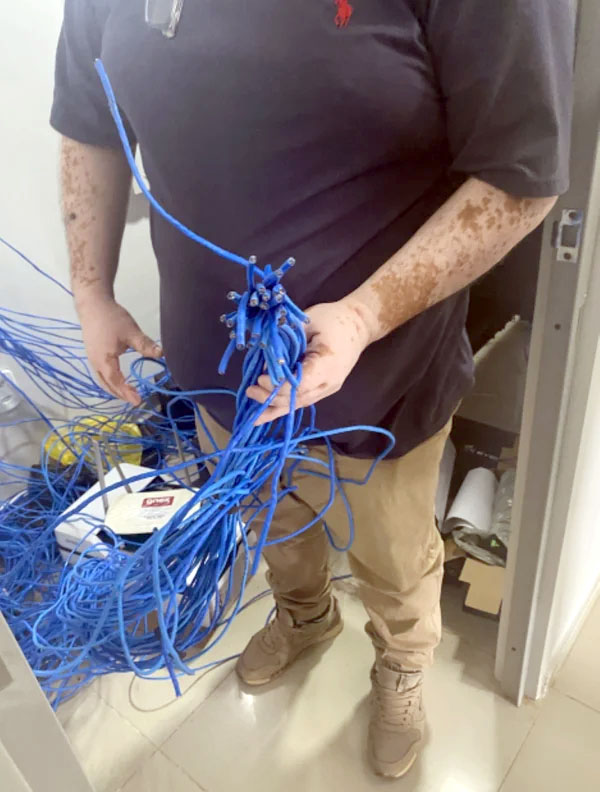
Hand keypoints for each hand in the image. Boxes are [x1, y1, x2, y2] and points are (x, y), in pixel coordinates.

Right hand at [77, 295, 161, 405]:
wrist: (93, 304)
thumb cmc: (111, 318)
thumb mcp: (131, 332)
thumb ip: (146, 345)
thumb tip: (162, 355)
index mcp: (104, 360)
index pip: (116, 382)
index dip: (127, 393)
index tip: (138, 401)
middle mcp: (95, 363)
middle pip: (107, 385)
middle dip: (121, 394)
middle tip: (135, 400)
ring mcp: (92, 358)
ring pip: (102, 380)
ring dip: (114, 389)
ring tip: (127, 394)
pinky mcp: (92, 353)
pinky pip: (100, 373)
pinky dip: (109, 381)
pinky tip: (118, 380)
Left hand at [247, 299, 371, 424]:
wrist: (358, 325)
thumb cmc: (334, 319)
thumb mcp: (308, 321)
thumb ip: (287, 339)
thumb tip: (264, 355)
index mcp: (328, 364)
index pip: (301, 383)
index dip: (279, 385)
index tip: (260, 379)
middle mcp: (328, 383)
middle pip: (297, 398)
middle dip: (271, 397)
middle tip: (250, 390)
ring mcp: (326, 389)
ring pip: (297, 404)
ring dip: (274, 407)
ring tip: (252, 411)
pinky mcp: (321, 390)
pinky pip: (299, 401)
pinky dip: (281, 409)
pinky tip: (264, 417)